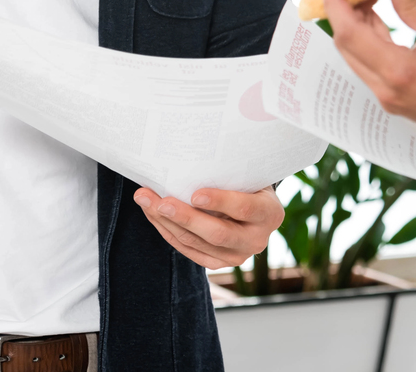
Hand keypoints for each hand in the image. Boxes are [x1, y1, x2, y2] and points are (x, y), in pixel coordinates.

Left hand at [133, 184, 284, 268]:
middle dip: (185, 217)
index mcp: (270, 214)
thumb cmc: (248, 182)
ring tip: (146, 201)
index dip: (220, 202)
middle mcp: (257, 240)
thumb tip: (193, 152)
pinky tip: (153, 215)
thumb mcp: (250, 175)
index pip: (245, 209)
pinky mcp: (218, 263)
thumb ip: (231, 173)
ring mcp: (237, 256)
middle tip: (160, 202)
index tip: (195, 194)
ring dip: (166, 222)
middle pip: (217, 233)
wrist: (255, 208)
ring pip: (196, 243)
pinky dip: (167, 232)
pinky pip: (188, 250)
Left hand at [321, 0, 415, 144]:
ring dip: (358, 27)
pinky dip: (370, 43)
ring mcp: (391, 102)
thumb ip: (412, 6)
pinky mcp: (399, 105)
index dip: (336, 3)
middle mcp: (386, 92)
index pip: (349, 33)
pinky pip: (372, 69)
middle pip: (348, 47)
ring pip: (358, 58)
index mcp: (397, 72)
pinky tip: (381, 22)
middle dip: (345, 11)